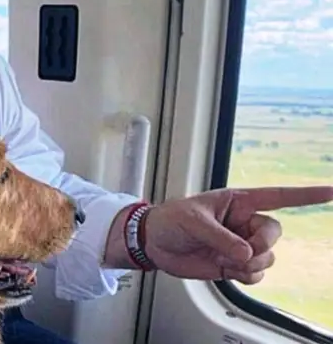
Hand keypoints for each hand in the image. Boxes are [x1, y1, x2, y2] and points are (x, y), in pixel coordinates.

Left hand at [143, 186, 332, 283]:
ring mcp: (241, 244)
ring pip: (268, 257)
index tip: (331, 193)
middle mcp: (244, 222)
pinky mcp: (234, 264)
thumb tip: (246, 255)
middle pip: (274, 233)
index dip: (305, 195)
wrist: (154, 243)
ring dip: (249, 263)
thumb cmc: (170, 220)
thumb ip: (221, 238)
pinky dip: (245, 275)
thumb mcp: (194, 222)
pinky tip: (225, 269)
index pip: (278, 196)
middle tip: (240, 250)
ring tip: (223, 259)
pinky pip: (256, 273)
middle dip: (261, 245)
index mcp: (238, 201)